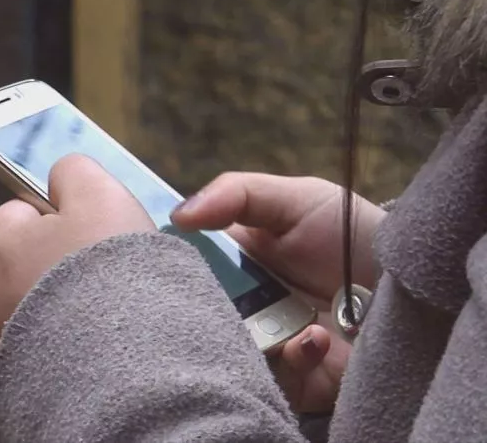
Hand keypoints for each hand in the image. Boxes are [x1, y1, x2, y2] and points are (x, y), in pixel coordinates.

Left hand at [0, 154, 154, 348]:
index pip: (16, 213)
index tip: (86, 225)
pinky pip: (50, 341)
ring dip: (66, 301)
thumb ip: (75, 172)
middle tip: (104, 267)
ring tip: (108, 307)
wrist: (120, 361)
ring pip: (39, 304)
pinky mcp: (28, 375)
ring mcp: (9, 340)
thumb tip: (63, 173)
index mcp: (5, 246)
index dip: (53, 214)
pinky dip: (70, 336)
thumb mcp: (100, 196)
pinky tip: (101, 337)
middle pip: (28, 262)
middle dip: (59, 260)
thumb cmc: (108, 268)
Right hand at [171, 172, 384, 411]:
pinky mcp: (295, 379)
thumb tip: (177, 215)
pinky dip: (292, 362)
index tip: (172, 267)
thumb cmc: (347, 232)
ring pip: (228, 355)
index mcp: (232, 264)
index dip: (174, 271)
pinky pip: (274, 383)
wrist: (407, 280)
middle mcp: (242, 307)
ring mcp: (267, 344)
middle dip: (206, 314)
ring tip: (287, 322)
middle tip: (227, 302)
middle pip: (199, 318)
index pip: (185, 272)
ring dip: (253, 341)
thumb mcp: (294, 198)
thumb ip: (237, 195)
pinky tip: (316, 340)